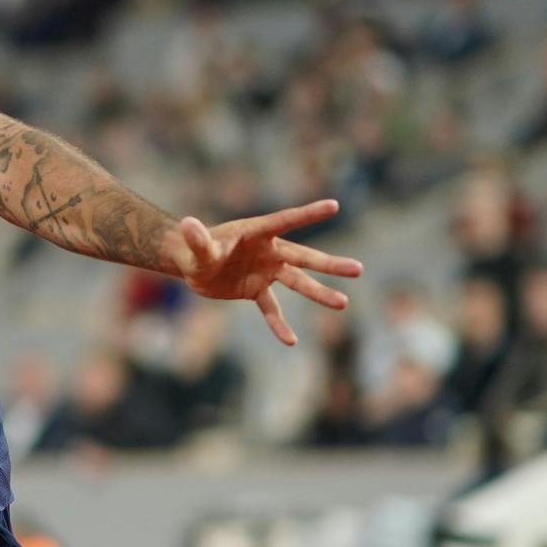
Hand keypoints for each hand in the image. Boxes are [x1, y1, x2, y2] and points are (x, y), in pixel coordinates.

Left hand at [163, 199, 362, 346]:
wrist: (190, 264)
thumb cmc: (194, 249)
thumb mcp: (196, 247)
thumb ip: (197, 239)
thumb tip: (188, 225)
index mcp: (257, 232)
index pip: (286, 221)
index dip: (308, 214)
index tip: (334, 205)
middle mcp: (268, 250)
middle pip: (303, 257)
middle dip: (329, 264)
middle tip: (358, 269)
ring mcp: (266, 270)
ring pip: (297, 283)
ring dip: (319, 293)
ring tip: (343, 303)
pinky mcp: (257, 290)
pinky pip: (272, 309)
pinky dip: (279, 325)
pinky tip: (291, 341)